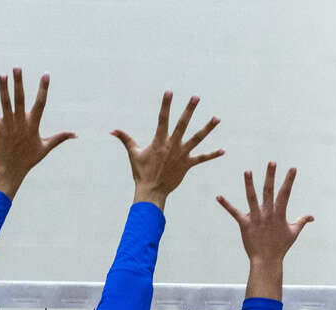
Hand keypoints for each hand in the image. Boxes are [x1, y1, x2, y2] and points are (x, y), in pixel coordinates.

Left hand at [0, 69, 75, 198]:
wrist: (12, 169)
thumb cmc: (29, 158)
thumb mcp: (46, 147)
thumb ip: (60, 138)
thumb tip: (75, 135)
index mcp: (33, 125)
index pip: (40, 103)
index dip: (43, 89)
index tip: (46, 75)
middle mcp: (21, 123)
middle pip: (20, 99)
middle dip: (19, 83)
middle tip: (17, 68)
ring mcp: (8, 125)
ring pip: (6, 104)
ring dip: (4, 89)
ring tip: (3, 75)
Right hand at [113, 92, 223, 208]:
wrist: (152, 191)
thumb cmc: (141, 173)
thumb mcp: (133, 153)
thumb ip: (125, 139)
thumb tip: (112, 130)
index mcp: (159, 141)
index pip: (162, 118)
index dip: (166, 105)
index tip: (170, 92)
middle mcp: (172, 145)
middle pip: (183, 124)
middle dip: (189, 110)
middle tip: (196, 97)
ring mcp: (182, 155)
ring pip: (197, 139)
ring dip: (207, 128)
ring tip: (217, 118)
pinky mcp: (187, 165)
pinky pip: (202, 159)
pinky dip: (212, 154)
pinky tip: (223, 150)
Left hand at [217, 163, 313, 266]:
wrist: (267, 260)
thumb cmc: (280, 247)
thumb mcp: (293, 233)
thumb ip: (302, 222)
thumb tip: (312, 217)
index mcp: (279, 214)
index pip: (285, 194)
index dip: (289, 180)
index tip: (292, 168)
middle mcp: (268, 214)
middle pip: (269, 191)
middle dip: (270, 176)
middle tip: (272, 162)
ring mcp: (256, 218)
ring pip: (252, 198)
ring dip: (249, 184)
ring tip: (247, 171)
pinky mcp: (245, 224)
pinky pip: (234, 213)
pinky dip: (226, 205)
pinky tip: (218, 197)